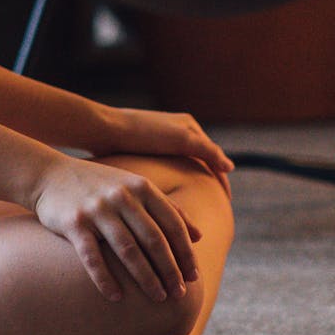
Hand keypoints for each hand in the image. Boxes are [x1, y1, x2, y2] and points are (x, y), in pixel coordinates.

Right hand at [29, 155, 201, 302]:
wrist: (50, 175)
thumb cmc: (100, 186)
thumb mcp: (137, 187)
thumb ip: (168, 208)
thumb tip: (199, 235)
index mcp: (142, 188)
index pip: (172, 224)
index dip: (185, 252)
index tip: (194, 276)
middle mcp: (123, 196)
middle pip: (154, 239)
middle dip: (170, 269)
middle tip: (180, 294)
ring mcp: (98, 209)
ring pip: (128, 250)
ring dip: (146, 277)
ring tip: (158, 298)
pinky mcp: (74, 223)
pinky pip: (93, 257)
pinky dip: (105, 279)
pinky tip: (116, 297)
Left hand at [90, 105, 233, 197]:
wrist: (104, 130)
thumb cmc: (143, 134)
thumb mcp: (182, 140)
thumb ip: (208, 152)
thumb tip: (230, 167)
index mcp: (189, 126)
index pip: (213, 156)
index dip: (221, 179)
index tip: (225, 202)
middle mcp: (176, 131)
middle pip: (199, 161)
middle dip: (207, 183)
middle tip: (213, 208)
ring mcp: (159, 140)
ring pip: (182, 167)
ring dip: (189, 184)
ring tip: (193, 206)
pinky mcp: (143, 149)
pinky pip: (165, 169)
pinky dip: (172, 183)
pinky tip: (168, 198)